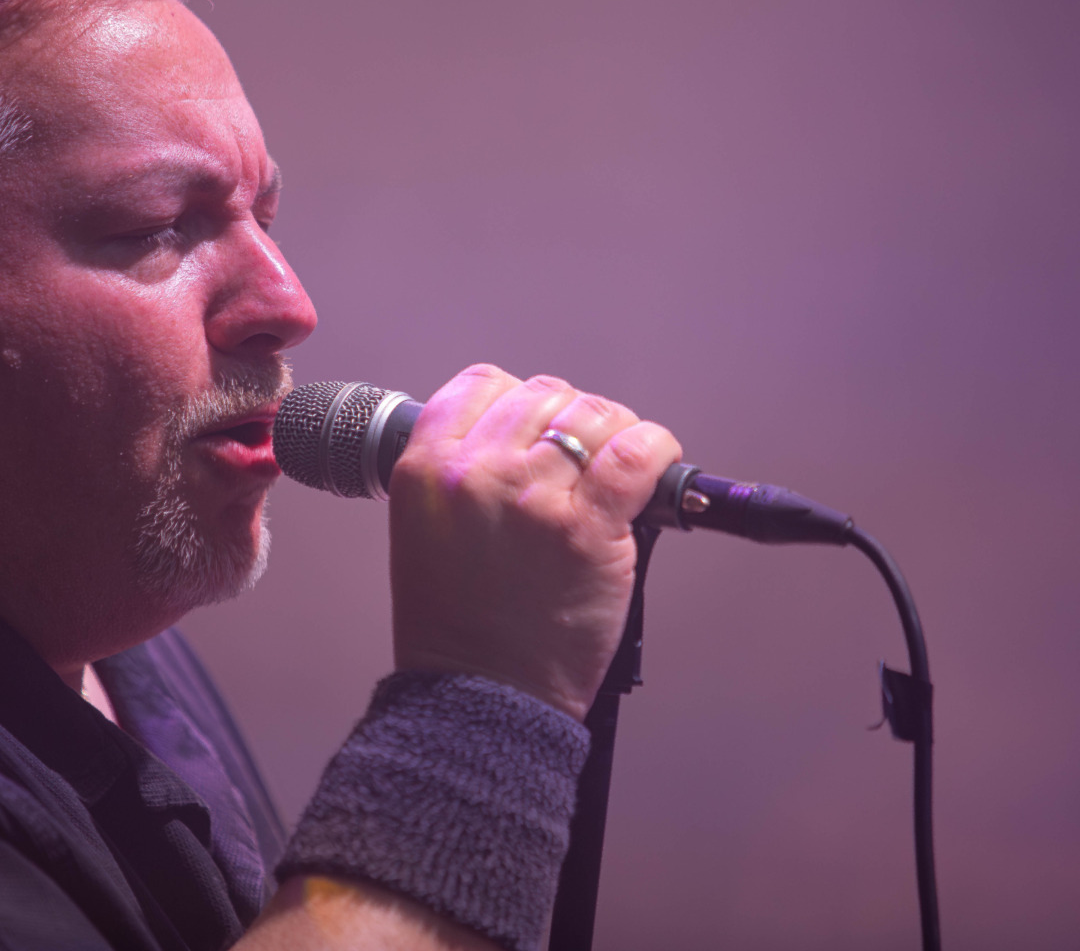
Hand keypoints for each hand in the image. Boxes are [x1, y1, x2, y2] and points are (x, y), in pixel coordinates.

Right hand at [387, 364, 681, 720]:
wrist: (479, 696)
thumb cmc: (456, 624)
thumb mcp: (425, 529)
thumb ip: (461, 473)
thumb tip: (528, 433)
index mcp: (425, 469)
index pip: (482, 383)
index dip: (517, 400)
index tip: (536, 427)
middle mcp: (475, 473)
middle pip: (543, 395)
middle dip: (569, 420)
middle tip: (581, 461)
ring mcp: (532, 497)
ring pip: (592, 415)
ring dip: (613, 433)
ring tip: (615, 468)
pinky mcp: (586, 528)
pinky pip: (636, 452)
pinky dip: (655, 447)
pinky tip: (654, 462)